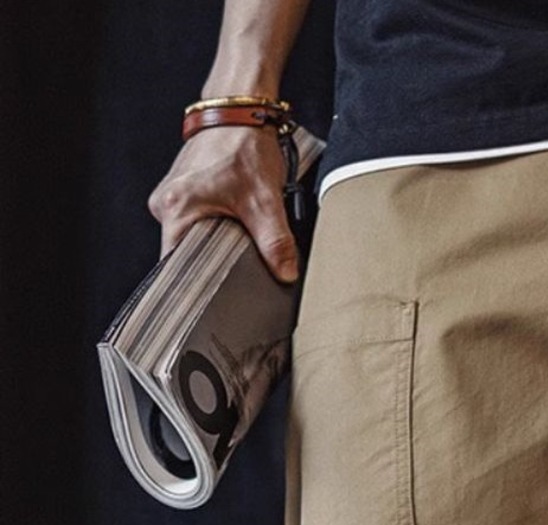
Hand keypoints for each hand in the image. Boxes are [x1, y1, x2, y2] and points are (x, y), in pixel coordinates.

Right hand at [147, 124, 298, 281]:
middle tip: (238, 264)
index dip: (198, 284)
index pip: (176, 266)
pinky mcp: (186, 194)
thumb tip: (284, 273)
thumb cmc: (242, 144)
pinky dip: (218, 229)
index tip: (218, 295)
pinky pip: (199, 223)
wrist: (239, 110)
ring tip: (238, 239)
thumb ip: (276, 242)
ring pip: (196, 238)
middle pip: (188, 254)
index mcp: (175, 209)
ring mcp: (174, 198)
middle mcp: (166, 205)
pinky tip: (234, 225)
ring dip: (218, 244)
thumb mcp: (265, 200)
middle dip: (214, 263)